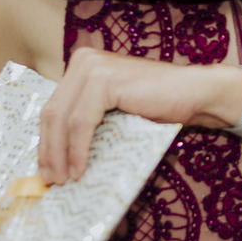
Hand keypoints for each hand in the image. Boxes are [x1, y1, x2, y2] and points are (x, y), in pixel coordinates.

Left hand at [38, 48, 241, 183]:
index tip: (46, 169)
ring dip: (59, 154)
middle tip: (51, 179)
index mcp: (82, 65)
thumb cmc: (159, 105)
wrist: (194, 94)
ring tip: (63, 179)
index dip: (46, 141)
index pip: (53, 107)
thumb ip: (88, 119)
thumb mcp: (113, 110)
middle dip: (48, 150)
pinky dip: (77, 149)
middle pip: (52, 112)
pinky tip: (80, 168)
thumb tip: (58, 156)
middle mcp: (83, 61)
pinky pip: (80, 122)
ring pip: (61, 119)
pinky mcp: (104, 81)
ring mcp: (92, 68)